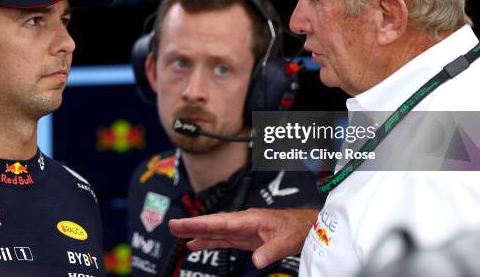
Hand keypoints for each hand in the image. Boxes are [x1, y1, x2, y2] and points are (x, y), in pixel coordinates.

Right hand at [169, 207, 318, 268]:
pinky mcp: (245, 238)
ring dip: (197, 233)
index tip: (183, 224)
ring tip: (179, 236)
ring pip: (215, 231)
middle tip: (172, 226)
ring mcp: (243, 230)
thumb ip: (270, 251)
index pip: (219, 221)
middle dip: (192, 225)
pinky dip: (209, 241)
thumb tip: (256, 261)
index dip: (199, 223)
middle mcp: (243, 222)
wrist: (307, 225)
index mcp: (250, 219)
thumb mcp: (286, 240)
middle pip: (212, 224)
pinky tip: (197, 245)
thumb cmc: (297, 226)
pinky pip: (223, 239)